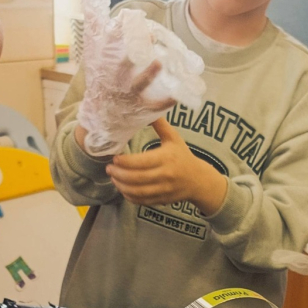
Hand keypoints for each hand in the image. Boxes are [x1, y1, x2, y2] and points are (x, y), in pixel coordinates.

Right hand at [76, 0, 205, 157]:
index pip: (111, 40)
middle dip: (137, 49)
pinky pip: (154, 107)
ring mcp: (126, 94)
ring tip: (160, 61)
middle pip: (123, 61)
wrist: (101, 117)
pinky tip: (178, 96)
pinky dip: (165, 102)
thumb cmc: (100, 76)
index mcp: (103, 59)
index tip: (135, 17)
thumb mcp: (94, 47)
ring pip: (138, 84)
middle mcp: (113, 77)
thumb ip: (95, 18)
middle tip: (151, 35)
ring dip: (149, 74)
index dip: (124, 28)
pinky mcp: (138, 109)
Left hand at [107, 118, 226, 213]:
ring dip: (121, 186)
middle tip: (109, 169)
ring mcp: (163, 190)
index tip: (115, 158)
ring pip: (137, 192)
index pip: (140, 162)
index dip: (124, 162)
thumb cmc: (183, 156)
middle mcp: (165, 176)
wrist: (199, 180)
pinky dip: (129, 197)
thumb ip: (160, 124)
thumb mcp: (174, 138)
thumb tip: (147, 106)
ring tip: (113, 178)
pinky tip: (123, 189)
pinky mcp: (162, 200)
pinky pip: (142, 201)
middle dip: (119, 174)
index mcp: (166, 158)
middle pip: (136, 178)